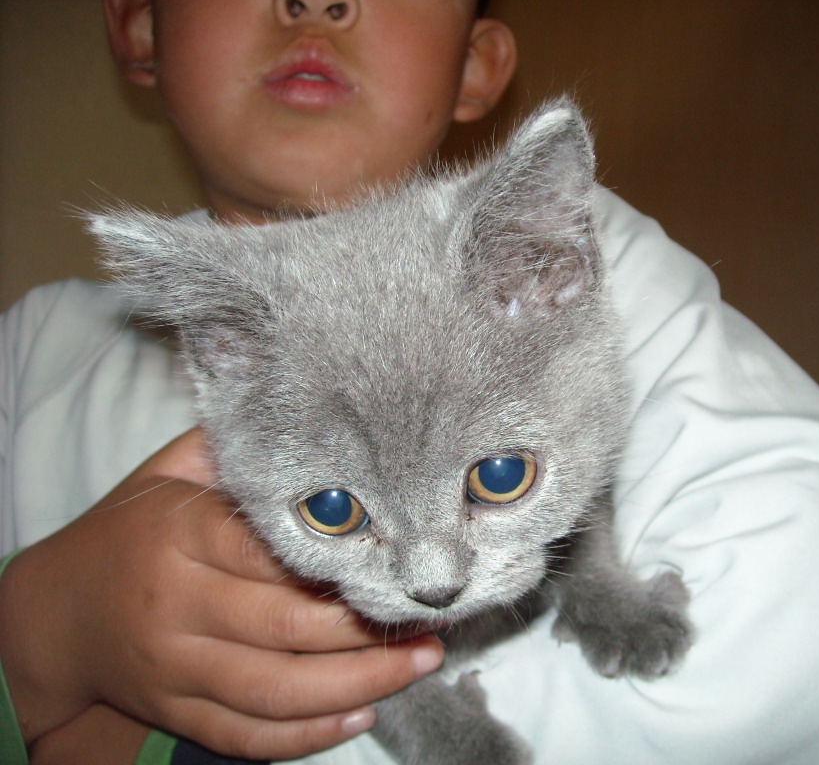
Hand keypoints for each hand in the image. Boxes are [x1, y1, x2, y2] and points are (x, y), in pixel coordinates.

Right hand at [0, 428, 443, 759]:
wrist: (52, 614)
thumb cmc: (130, 531)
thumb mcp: (168, 475)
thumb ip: (232, 453)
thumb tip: (312, 422)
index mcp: (181, 535)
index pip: (271, 550)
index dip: (342, 558)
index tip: (398, 556)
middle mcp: (177, 605)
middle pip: (289, 627)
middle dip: (369, 628)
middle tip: (428, 618)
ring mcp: (175, 667)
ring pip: (278, 690)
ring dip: (360, 684)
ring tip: (419, 663)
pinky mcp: (177, 710)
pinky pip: (248, 734)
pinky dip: (307, 733)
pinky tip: (361, 712)